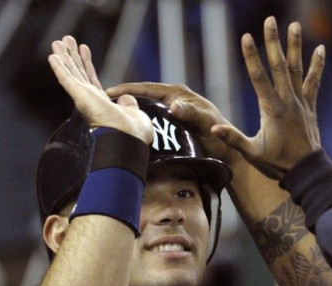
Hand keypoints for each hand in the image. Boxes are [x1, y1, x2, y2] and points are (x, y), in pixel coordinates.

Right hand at [48, 36, 152, 144]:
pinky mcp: (80, 96)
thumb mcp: (133, 112)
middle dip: (72, 56)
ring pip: (71, 73)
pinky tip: (53, 57)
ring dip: (64, 57)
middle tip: (67, 40)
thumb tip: (126, 98)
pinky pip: (67, 80)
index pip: (91, 79)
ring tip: (58, 41)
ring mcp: (84, 98)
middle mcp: (90, 100)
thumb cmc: (133, 132)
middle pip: (78, 73)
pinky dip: (59, 68)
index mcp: (101, 103)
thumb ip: (128, 103)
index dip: (86, 63)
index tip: (84, 49)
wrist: (129, 138)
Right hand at [106, 82, 238, 163]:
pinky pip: (150, 120)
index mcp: (179, 93)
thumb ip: (192, 114)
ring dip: (129, 112)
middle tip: (102, 104)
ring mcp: (172, 111)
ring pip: (145, 109)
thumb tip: (173, 106)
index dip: (127, 89)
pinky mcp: (171, 123)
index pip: (147, 87)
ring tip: (110, 117)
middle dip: (123, 99)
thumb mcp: (206, 123)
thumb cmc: (220, 137)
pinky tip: (128, 130)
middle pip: (142, 96)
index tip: (108, 92)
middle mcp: (173, 99)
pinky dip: (138, 122)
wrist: (229, 152)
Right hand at [210, 17, 324, 179]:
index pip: (259, 77)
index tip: (246, 37)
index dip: (251, 56)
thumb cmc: (277, 162)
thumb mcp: (252, 153)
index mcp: (271, 110)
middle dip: (273, 42)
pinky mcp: (309, 106)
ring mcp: (300, 102)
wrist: (306, 170)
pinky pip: (313, 82)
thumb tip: (213, 130)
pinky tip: (321, 48)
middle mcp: (287, 101)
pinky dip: (317, 65)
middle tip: (270, 21)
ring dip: (295, 46)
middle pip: (279, 66)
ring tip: (295, 25)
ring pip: (297, 69)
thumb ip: (232, 139)